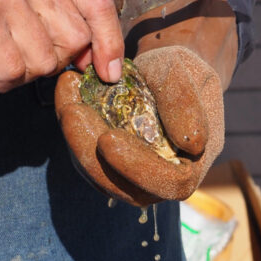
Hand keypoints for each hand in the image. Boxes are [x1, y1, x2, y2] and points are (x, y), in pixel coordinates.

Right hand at [0, 0, 123, 91]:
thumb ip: (69, 22)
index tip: (109, 72)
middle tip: (22, 52)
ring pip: (46, 60)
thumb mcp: (32, 7)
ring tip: (0, 55)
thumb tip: (105, 62)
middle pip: (75, 39)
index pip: (99, 4)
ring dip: (24, 72)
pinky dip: (0, 79)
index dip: (110, 43)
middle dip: (53, 61)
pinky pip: (14, 70)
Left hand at [55, 46, 223, 206]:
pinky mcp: (109, 166)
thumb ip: (185, 105)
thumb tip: (190, 144)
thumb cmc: (182, 72)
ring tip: (68, 102)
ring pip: (100, 177)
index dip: (139, 167)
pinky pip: (88, 160)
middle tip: (73, 113)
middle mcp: (164, 180)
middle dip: (94, 155)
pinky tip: (67, 97)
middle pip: (126, 188)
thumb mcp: (185, 74)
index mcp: (193, 164)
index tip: (108, 138)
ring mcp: (134, 178)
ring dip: (77, 142)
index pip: (170, 182)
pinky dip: (73, 131)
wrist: (168, 73)